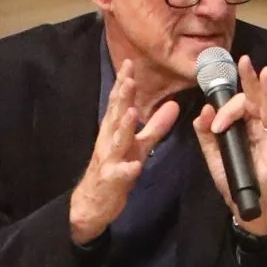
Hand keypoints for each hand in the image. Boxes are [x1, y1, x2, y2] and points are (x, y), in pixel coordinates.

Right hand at [66, 60, 187, 244]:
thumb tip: (174, 105)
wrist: (92, 203)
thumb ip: (156, 126)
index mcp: (114, 130)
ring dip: (123, 127)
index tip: (130, 63)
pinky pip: (120, 174)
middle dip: (122, 98)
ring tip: (132, 113)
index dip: (123, 83)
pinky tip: (135, 165)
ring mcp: (109, 161)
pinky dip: (127, 169)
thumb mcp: (138, 146)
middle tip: (129, 79)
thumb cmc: (115, 169)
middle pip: (115, 116)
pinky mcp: (111, 181)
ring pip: (116, 142)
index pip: (119, 102)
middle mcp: (108, 141)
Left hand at [193, 54, 266, 237]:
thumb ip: (206, 133)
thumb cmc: (232, 176)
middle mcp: (259, 125)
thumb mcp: (213, 154)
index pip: (235, 105)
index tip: (214, 123)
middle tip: (244, 61)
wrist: (243, 203)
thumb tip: (204, 111)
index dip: (224, 109)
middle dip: (250, 79)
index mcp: (243, 123)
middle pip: (255, 98)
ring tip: (266, 73)